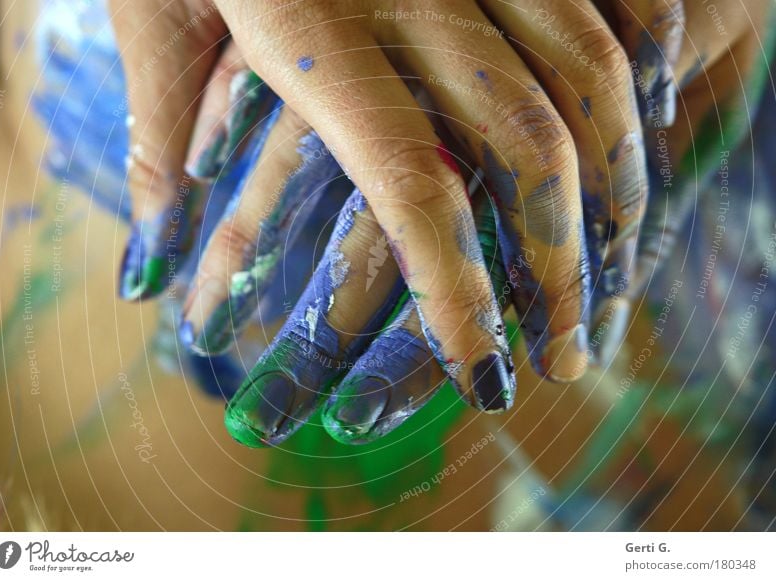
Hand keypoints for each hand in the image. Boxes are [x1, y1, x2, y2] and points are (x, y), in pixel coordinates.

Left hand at [110, 0, 653, 400]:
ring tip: (616, 270)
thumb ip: (157, 142)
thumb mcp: (151, 10)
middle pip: (526, 148)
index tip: (486, 374)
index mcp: (314, 29)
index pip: (412, 190)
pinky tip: (642, 136)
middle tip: (569, 350)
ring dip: (614, 185)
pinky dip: (634, 74)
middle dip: (562, 264)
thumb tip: (147, 277)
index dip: (457, 295)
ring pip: (586, 75)